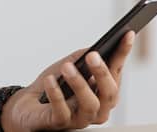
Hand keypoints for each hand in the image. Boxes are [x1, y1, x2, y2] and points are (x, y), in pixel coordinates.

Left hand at [1, 31, 135, 131]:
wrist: (29, 105)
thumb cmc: (54, 84)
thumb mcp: (70, 65)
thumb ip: (84, 56)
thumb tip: (97, 48)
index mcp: (103, 92)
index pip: (117, 71)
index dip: (123, 53)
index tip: (127, 34)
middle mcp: (98, 108)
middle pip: (109, 93)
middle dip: (102, 73)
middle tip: (92, 55)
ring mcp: (81, 119)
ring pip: (89, 104)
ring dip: (79, 84)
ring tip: (67, 67)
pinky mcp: (60, 125)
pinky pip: (62, 111)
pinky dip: (56, 94)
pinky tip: (50, 80)